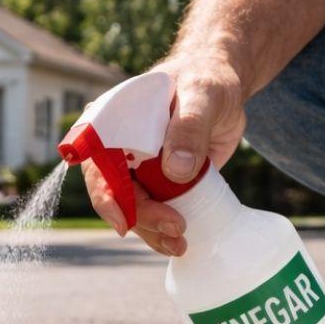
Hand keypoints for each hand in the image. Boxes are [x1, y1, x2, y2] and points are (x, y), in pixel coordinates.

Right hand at [84, 54, 247, 256]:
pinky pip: (154, 211)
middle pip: (117, 195)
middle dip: (141, 219)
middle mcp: (120, 150)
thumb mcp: (201, 95)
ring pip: (134, 209)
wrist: (225, 89)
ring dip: (152, 232)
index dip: (107, 196)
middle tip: (176, 229)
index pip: (98, 165)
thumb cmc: (206, 80)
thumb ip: (189, 127)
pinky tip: (180, 241)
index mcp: (114, 123)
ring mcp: (139, 169)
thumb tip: (176, 170)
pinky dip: (163, 230)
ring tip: (180, 243)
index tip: (124, 222)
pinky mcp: (160, 183)